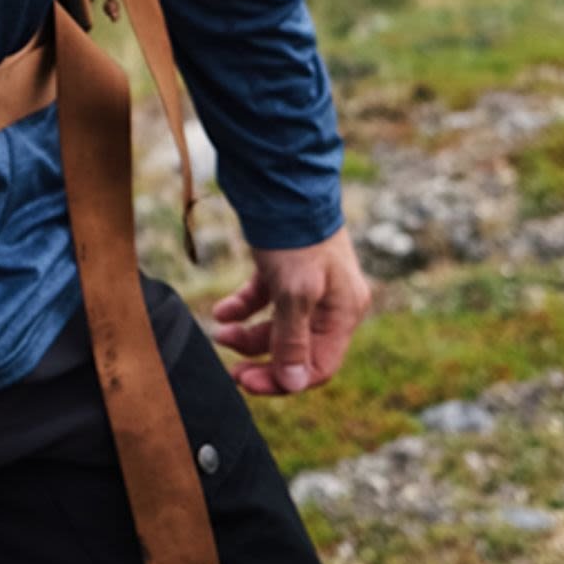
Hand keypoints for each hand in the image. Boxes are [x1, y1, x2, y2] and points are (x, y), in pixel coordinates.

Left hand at [207, 226, 371, 395]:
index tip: (245, 381)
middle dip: (262, 359)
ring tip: (219, 331)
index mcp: (344, 312)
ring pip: (278, 326)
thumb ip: (293, 339)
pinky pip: (265, 300)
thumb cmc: (296, 237)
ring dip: (248, 334)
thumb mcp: (295, 292)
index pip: (318, 367)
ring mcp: (308, 285)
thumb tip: (292, 383)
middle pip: (297, 350)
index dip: (282, 381)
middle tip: (231, 369)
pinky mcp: (286, 268)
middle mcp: (331, 302)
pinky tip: (222, 311)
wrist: (281, 180)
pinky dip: (244, 307)